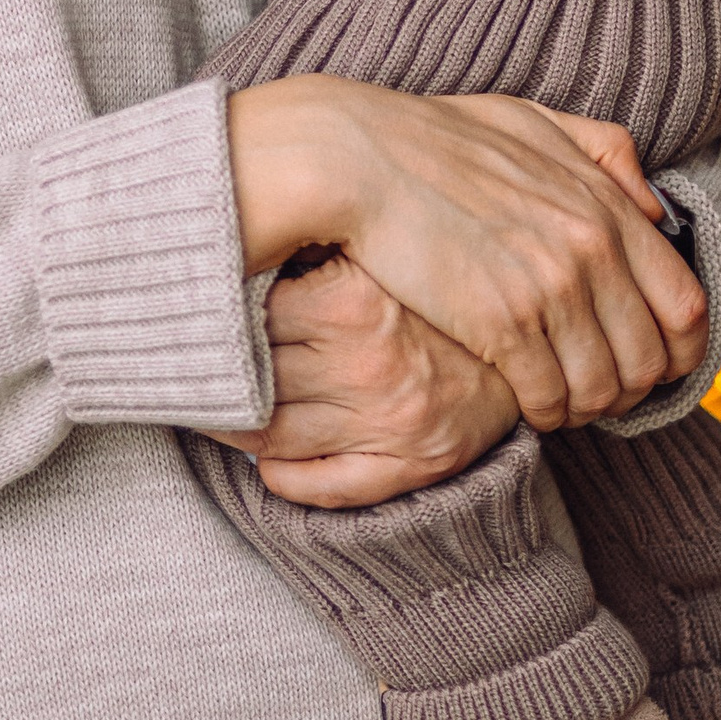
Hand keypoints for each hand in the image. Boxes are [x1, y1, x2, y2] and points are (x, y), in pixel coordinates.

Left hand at [206, 247, 520, 509]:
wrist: (532, 343)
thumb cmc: (439, 287)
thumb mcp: (380, 247)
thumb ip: (315, 241)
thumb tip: (230, 233)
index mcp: (352, 302)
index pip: (246, 317)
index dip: (213, 318)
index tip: (192, 317)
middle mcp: (367, 365)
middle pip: (252, 380)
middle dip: (215, 378)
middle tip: (188, 369)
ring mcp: (387, 422)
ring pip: (269, 437)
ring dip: (234, 429)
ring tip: (221, 410)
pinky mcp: (407, 466)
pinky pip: (317, 486)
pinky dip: (280, 478)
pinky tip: (268, 458)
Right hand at [227, 80, 706, 431]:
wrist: (353, 157)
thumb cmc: (433, 136)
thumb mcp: (532, 120)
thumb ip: (603, 154)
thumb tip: (652, 207)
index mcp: (604, 205)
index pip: (688, 306)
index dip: (682, 353)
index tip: (654, 364)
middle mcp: (590, 248)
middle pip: (653, 360)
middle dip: (632, 390)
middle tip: (600, 392)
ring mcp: (548, 288)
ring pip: (604, 390)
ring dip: (586, 408)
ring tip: (560, 400)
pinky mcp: (501, 324)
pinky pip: (549, 398)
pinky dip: (543, 412)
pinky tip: (525, 401)